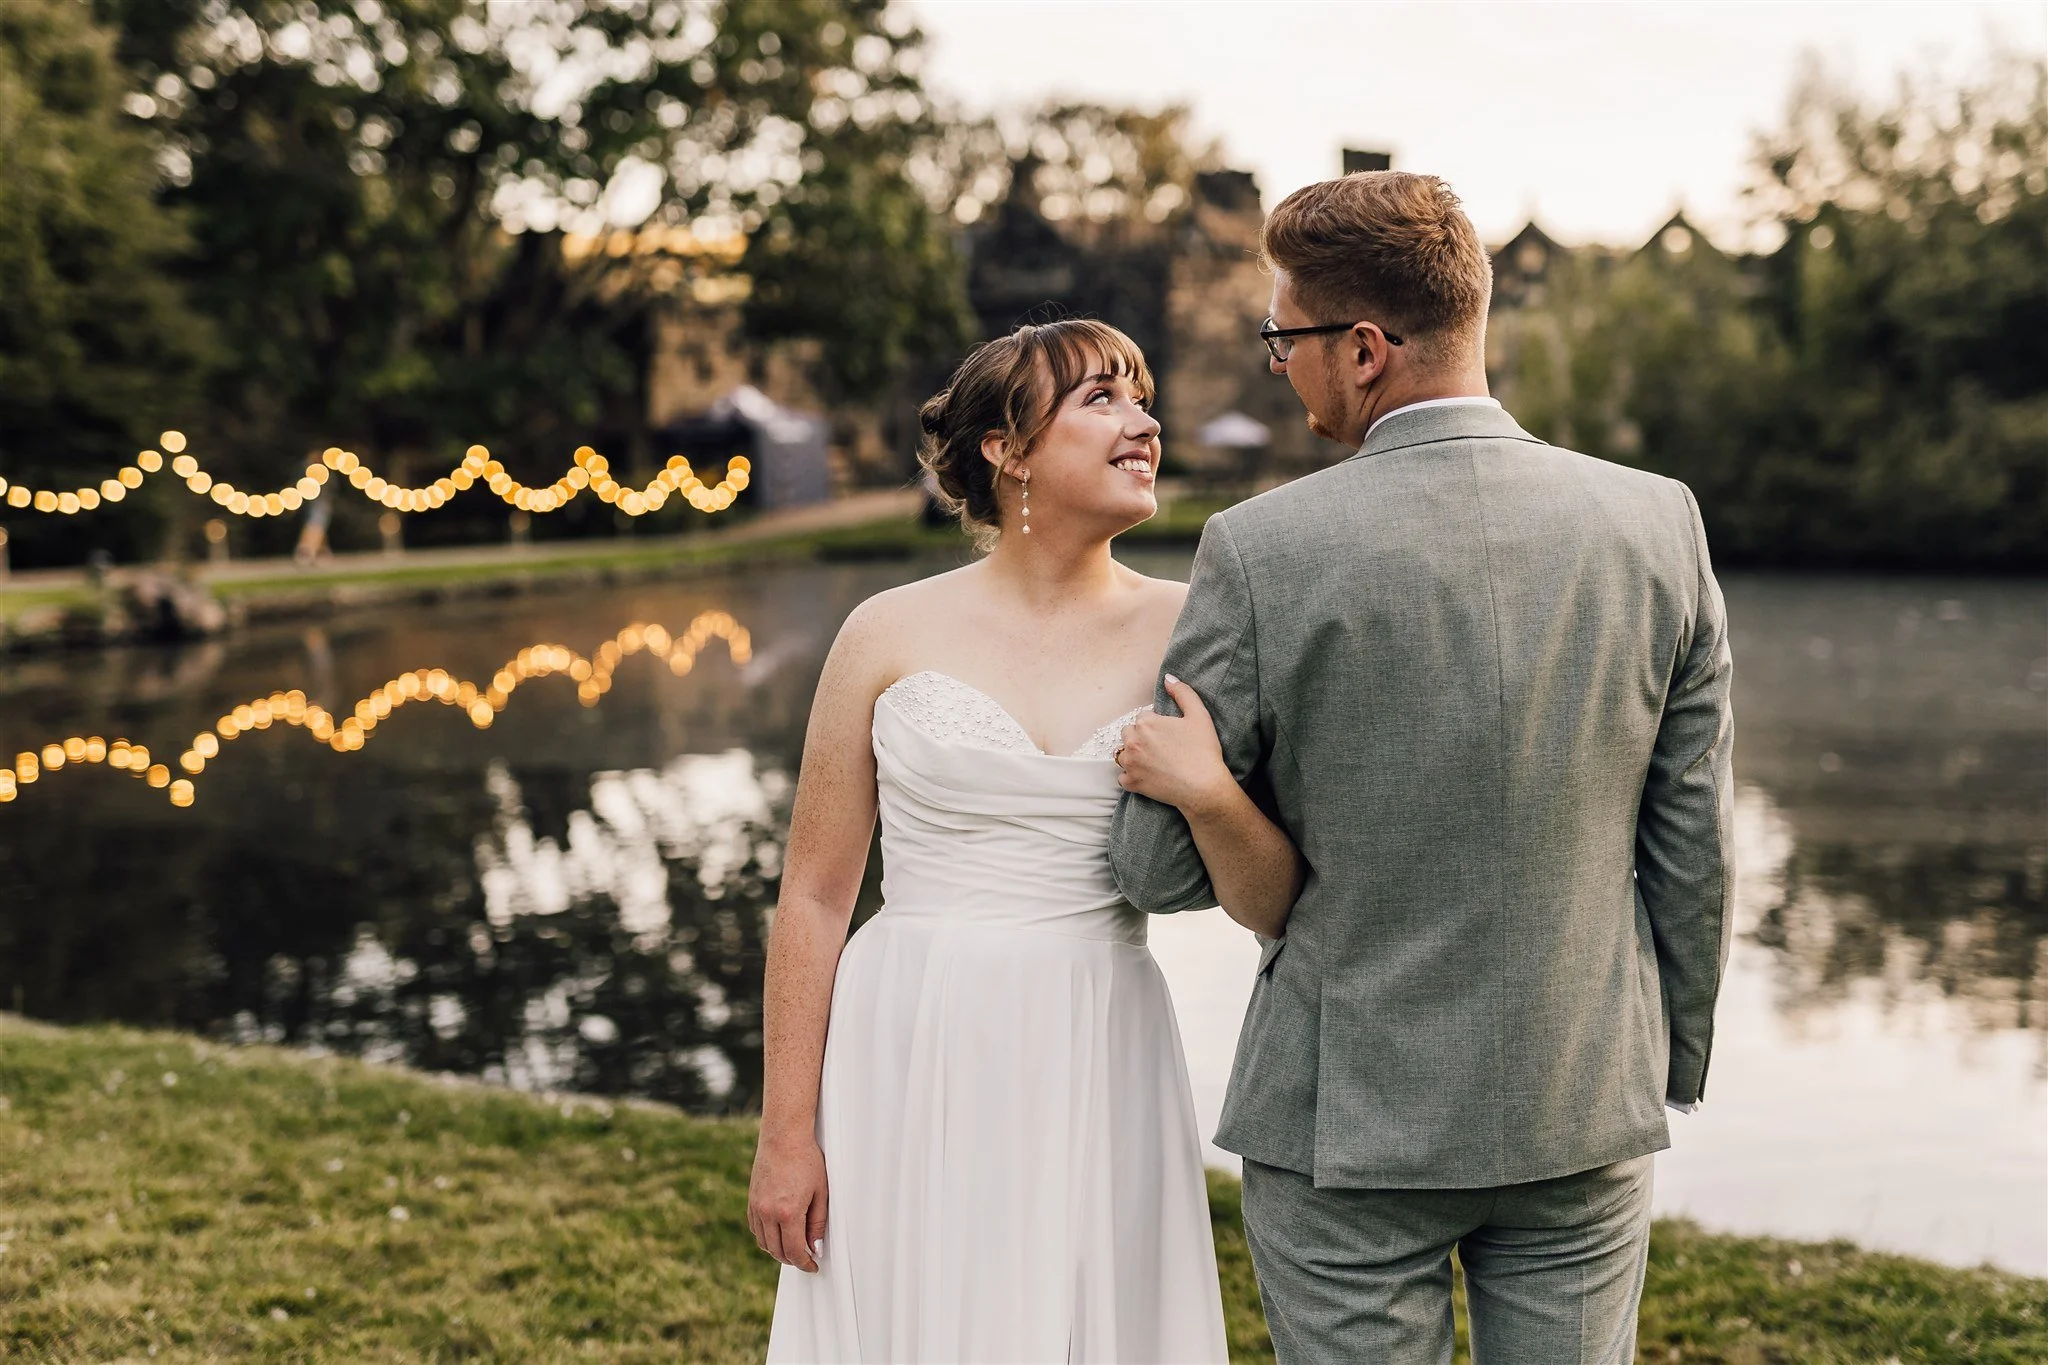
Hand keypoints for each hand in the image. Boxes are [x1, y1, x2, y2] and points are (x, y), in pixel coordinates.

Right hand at [748, 1132, 827, 1271]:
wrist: (783, 1137)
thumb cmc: (807, 1160)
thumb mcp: (821, 1193)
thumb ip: (817, 1223)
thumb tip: (815, 1247)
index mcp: (788, 1213)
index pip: (794, 1251)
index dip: (804, 1263)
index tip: (812, 1266)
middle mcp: (768, 1213)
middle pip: (777, 1251)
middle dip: (792, 1259)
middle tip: (805, 1258)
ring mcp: (757, 1207)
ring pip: (764, 1242)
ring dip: (778, 1250)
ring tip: (793, 1247)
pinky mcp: (751, 1200)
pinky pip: (756, 1228)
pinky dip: (766, 1236)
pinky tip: (778, 1232)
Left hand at [1114, 675, 1235, 814]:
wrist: (1204, 787)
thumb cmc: (1204, 751)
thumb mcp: (1199, 715)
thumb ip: (1183, 693)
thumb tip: (1168, 678)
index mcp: (1146, 723)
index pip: (1142, 718)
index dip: (1156, 725)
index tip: (1169, 735)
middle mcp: (1133, 741)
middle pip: (1129, 733)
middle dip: (1141, 738)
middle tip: (1162, 748)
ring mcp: (1130, 763)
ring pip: (1123, 754)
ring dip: (1133, 756)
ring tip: (1154, 762)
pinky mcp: (1132, 783)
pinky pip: (1123, 777)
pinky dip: (1132, 777)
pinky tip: (1148, 776)